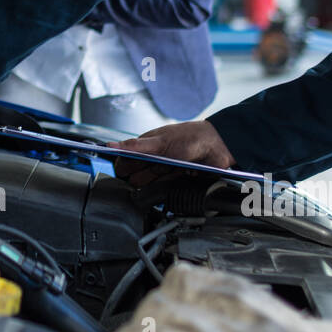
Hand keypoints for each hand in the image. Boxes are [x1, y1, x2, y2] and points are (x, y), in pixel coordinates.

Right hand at [109, 120, 234, 184]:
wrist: (219, 146)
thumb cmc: (190, 137)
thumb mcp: (159, 142)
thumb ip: (135, 147)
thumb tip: (111, 145)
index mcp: (150, 144)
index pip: (128, 157)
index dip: (121, 166)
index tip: (115, 175)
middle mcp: (157, 156)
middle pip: (138, 171)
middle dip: (131, 178)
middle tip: (123, 187)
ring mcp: (168, 167)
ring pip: (150, 180)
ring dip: (145, 185)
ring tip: (135, 193)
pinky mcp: (178, 178)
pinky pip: (165, 186)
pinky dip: (159, 189)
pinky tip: (154, 193)